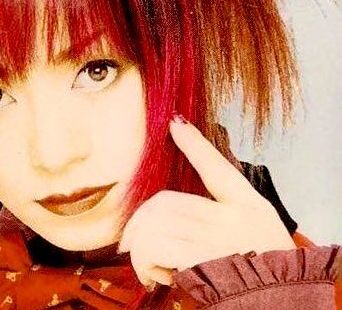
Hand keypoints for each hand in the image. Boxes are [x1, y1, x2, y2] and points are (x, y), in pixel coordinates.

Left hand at [117, 116, 295, 289]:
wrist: (282, 307)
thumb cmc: (267, 279)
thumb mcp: (257, 240)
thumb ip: (220, 221)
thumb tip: (171, 215)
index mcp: (250, 209)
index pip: (218, 168)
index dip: (194, 144)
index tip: (175, 122)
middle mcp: (235, 218)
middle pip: (166, 201)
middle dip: (140, 222)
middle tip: (132, 242)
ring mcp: (218, 237)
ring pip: (154, 221)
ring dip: (141, 246)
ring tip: (151, 265)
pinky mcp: (202, 259)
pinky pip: (153, 245)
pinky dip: (144, 262)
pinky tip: (156, 276)